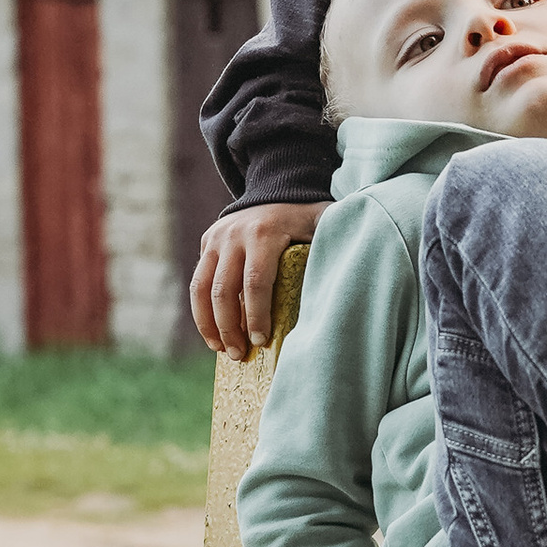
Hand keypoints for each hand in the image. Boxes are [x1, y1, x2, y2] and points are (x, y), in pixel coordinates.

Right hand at [191, 201, 327, 355]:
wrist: (276, 190)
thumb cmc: (306, 218)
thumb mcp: (323, 222)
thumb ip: (332, 241)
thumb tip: (349, 270)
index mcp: (264, 232)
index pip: (256, 281)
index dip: (256, 315)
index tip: (261, 342)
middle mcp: (234, 234)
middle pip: (224, 290)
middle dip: (229, 327)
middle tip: (240, 355)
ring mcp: (216, 238)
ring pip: (202, 289)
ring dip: (209, 325)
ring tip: (222, 351)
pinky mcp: (206, 243)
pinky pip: (198, 283)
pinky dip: (201, 312)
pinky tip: (213, 335)